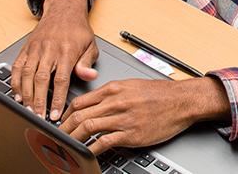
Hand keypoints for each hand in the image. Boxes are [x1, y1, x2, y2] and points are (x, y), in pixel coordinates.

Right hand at [11, 0, 98, 121]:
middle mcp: (49, 49)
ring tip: (27, 110)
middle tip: (38, 117)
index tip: (54, 114)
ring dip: (25, 94)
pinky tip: (17, 94)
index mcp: (67, 51)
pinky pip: (17, 66)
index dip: (56, 99)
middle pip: (40, 79)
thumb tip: (90, 76)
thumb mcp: (90, 45)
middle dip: (38, 101)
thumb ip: (87, 63)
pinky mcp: (26, 48)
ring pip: (26, 74)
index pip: (61, 79)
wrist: (63, 10)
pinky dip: (15, 82)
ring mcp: (35, 48)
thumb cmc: (78, 30)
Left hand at [59, 77, 230, 153]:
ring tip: (66, 146)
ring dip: (73, 138)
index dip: (65, 113)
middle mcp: (115, 102)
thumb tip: (94, 102)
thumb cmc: (160, 93)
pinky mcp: (130, 133)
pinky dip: (91, 149)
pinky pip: (104, 142)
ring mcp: (122, 118)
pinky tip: (86, 153)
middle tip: (56, 137)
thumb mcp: (131, 85)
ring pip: (88, 127)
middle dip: (63, 128)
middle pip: (79, 114)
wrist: (181, 101)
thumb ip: (111, 93)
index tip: (60, 122)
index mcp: (114, 89)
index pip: (80, 101)